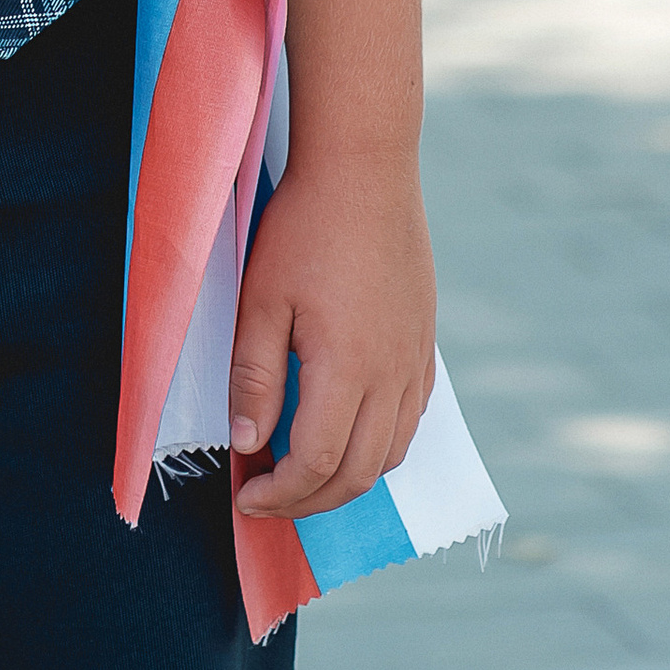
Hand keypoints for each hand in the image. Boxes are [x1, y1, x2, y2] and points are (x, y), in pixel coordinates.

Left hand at [227, 148, 435, 523]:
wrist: (365, 169)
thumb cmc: (305, 227)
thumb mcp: (262, 300)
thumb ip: (254, 377)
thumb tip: (248, 445)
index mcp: (348, 368)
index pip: (316, 464)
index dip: (279, 495)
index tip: (244, 498)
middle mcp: (392, 375)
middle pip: (358, 473)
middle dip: (309, 501)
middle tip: (267, 498)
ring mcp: (415, 360)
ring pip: (391, 454)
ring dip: (346, 478)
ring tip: (301, 473)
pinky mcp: (425, 344)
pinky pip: (411, 419)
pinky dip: (379, 445)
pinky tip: (346, 430)